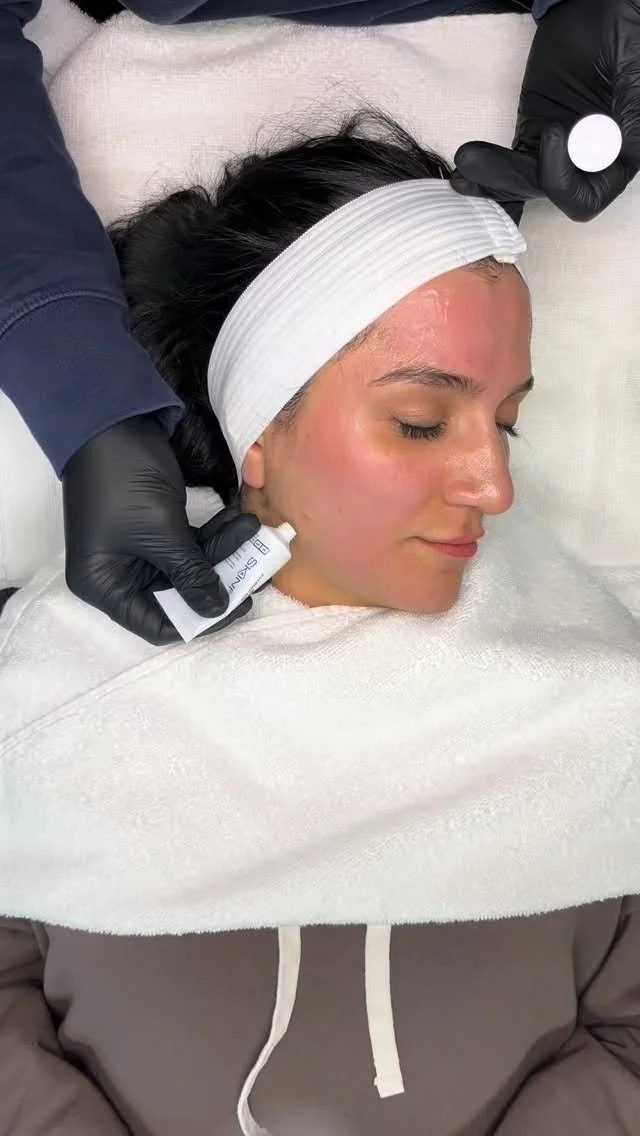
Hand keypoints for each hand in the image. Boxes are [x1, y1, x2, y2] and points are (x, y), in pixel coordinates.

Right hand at [62, 415, 259, 644]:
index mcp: (105, 586)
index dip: (198, 621)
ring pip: (191, 568)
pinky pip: (191, 544)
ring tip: (254, 532)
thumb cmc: (125, 481)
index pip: (156, 624)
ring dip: (224, 552)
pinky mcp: (156, 529)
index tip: (237, 607)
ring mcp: (139, 551)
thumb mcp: (162, 532)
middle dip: (219, 583)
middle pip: (178, 597)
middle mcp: (120, 575)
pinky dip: (215, 534)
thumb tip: (218, 608)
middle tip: (259, 573)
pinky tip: (240, 521)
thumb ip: (192, 574)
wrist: (114, 421)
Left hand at [451, 0, 639, 221]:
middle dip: (511, 179)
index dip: (564, 180)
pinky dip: (486, 173)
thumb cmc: (622, 28)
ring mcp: (556, 149)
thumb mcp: (632, 66)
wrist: (594, 6)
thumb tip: (619, 143)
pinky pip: (509, 165)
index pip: (587, 197)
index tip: (552, 132)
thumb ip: (629, 107)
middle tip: (474, 161)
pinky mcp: (532, 134)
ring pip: (522, 182)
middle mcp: (586, 161)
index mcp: (618, 154)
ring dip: (491, 178)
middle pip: (546, 192)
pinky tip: (462, 174)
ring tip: (463, 165)